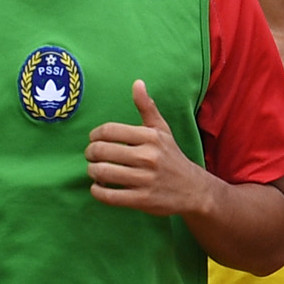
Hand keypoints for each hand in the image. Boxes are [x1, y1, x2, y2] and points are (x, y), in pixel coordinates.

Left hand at [86, 80, 212, 215]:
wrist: (193, 190)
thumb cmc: (172, 157)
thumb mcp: (162, 130)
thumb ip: (147, 107)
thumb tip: (137, 83)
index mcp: (150, 137)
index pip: (109, 130)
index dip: (95, 135)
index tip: (94, 140)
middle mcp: (148, 157)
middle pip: (102, 151)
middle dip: (90, 153)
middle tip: (91, 156)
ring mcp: (145, 180)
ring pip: (102, 172)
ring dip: (92, 171)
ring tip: (95, 171)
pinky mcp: (142, 200)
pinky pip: (108, 195)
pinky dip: (97, 191)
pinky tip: (99, 187)